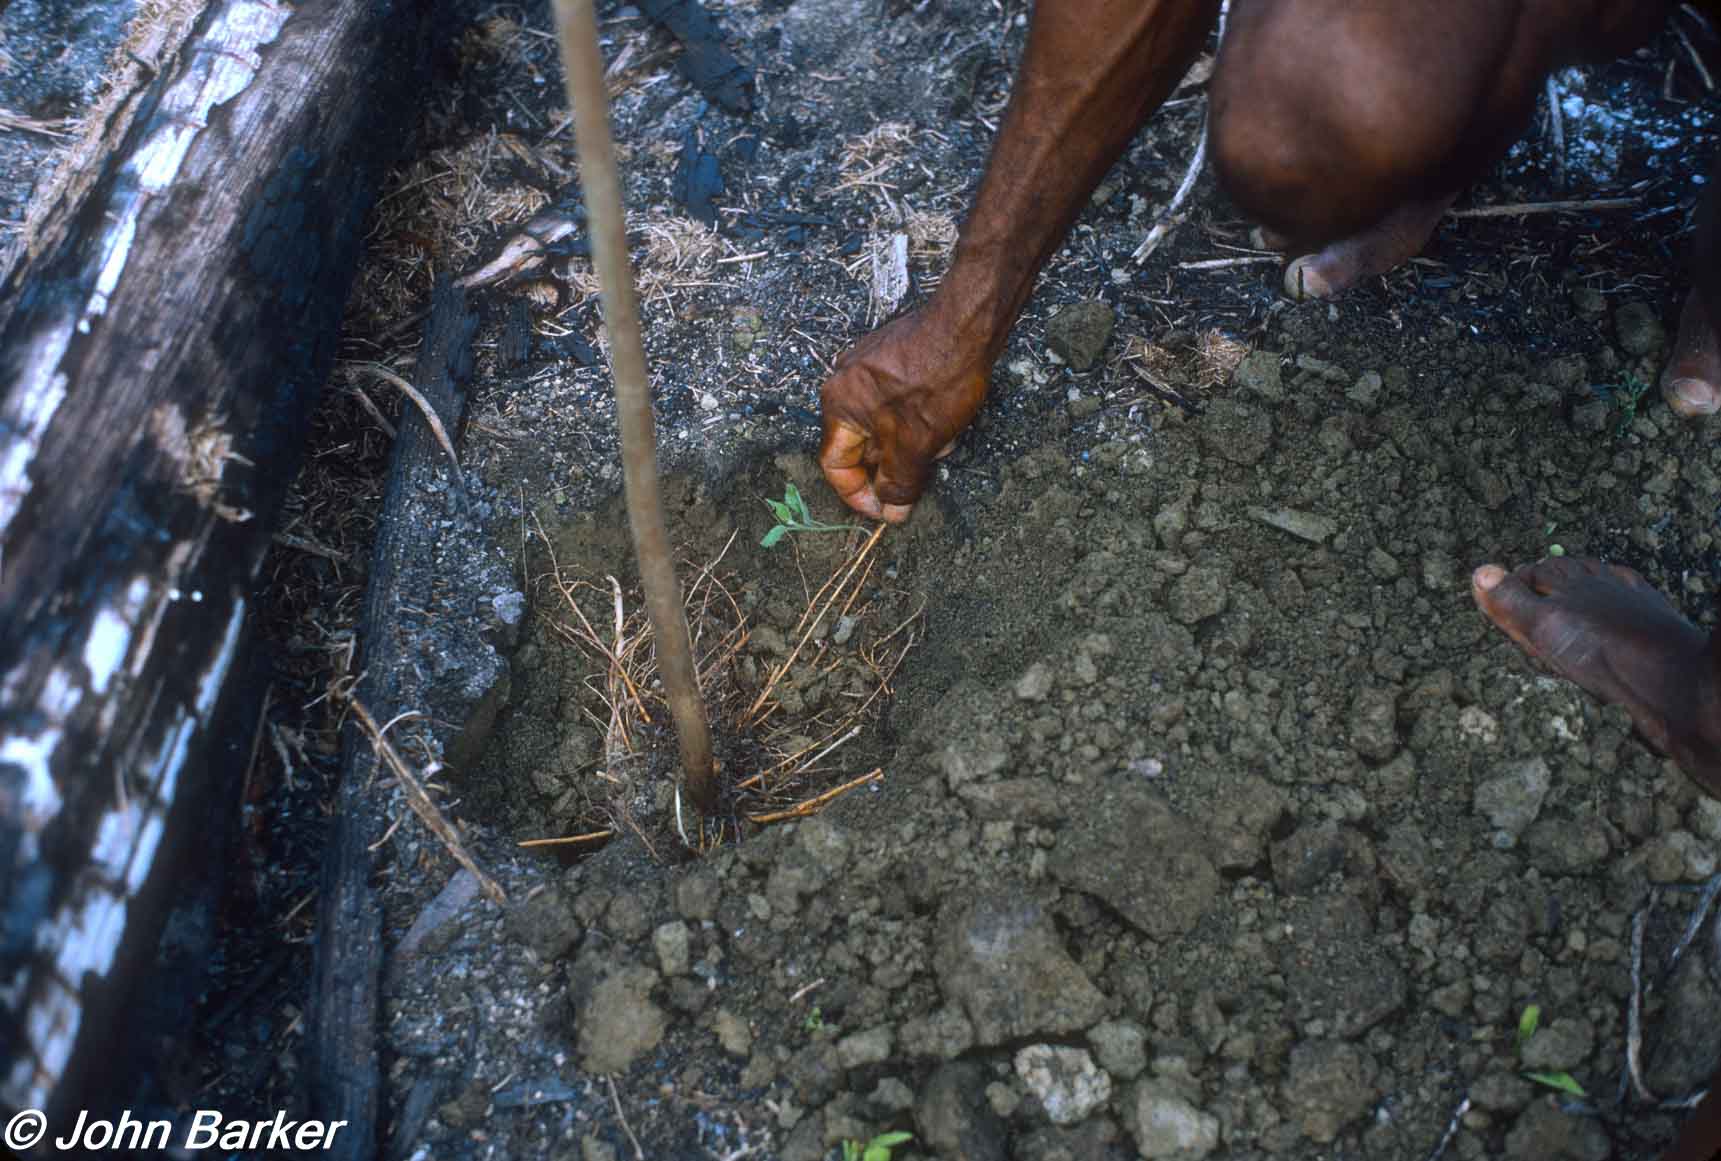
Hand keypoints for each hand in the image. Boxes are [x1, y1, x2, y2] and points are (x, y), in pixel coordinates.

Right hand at [817, 308, 989, 522]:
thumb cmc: (937, 379)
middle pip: (862, 445)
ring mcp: (869, 367)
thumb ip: (899, 484)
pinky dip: (918, 420)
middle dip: (895, 465)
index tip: (885, 511)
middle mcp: (845, 383)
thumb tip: (891, 512)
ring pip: (885, 426)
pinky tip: (947, 420)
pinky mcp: (893, 358)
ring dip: (912, 443)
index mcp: (839, 405)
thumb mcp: (916, 445)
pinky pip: (898, 403)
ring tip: (943, 440)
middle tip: (923, 474)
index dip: (858, 495)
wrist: (968, 325)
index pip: (835, 465)